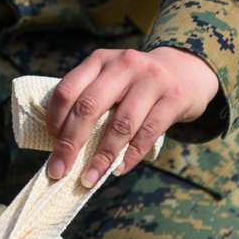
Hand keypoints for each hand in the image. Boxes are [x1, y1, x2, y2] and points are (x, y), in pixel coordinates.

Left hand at [44, 47, 219, 186]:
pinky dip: (130, 155)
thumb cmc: (137, 84)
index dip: (55, 118)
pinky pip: (148, 133)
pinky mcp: (173, 98)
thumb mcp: (111, 78)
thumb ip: (91, 99)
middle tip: (59, 170)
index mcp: (100, 60)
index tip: (51, 142)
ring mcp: (151, 80)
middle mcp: (124, 65)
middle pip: (89, 107)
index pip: (68, 89)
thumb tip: (62, 145)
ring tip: (89, 178)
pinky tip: (118, 169)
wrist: (186, 70)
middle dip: (71, 143)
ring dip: (102, 157)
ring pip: (120, 124)